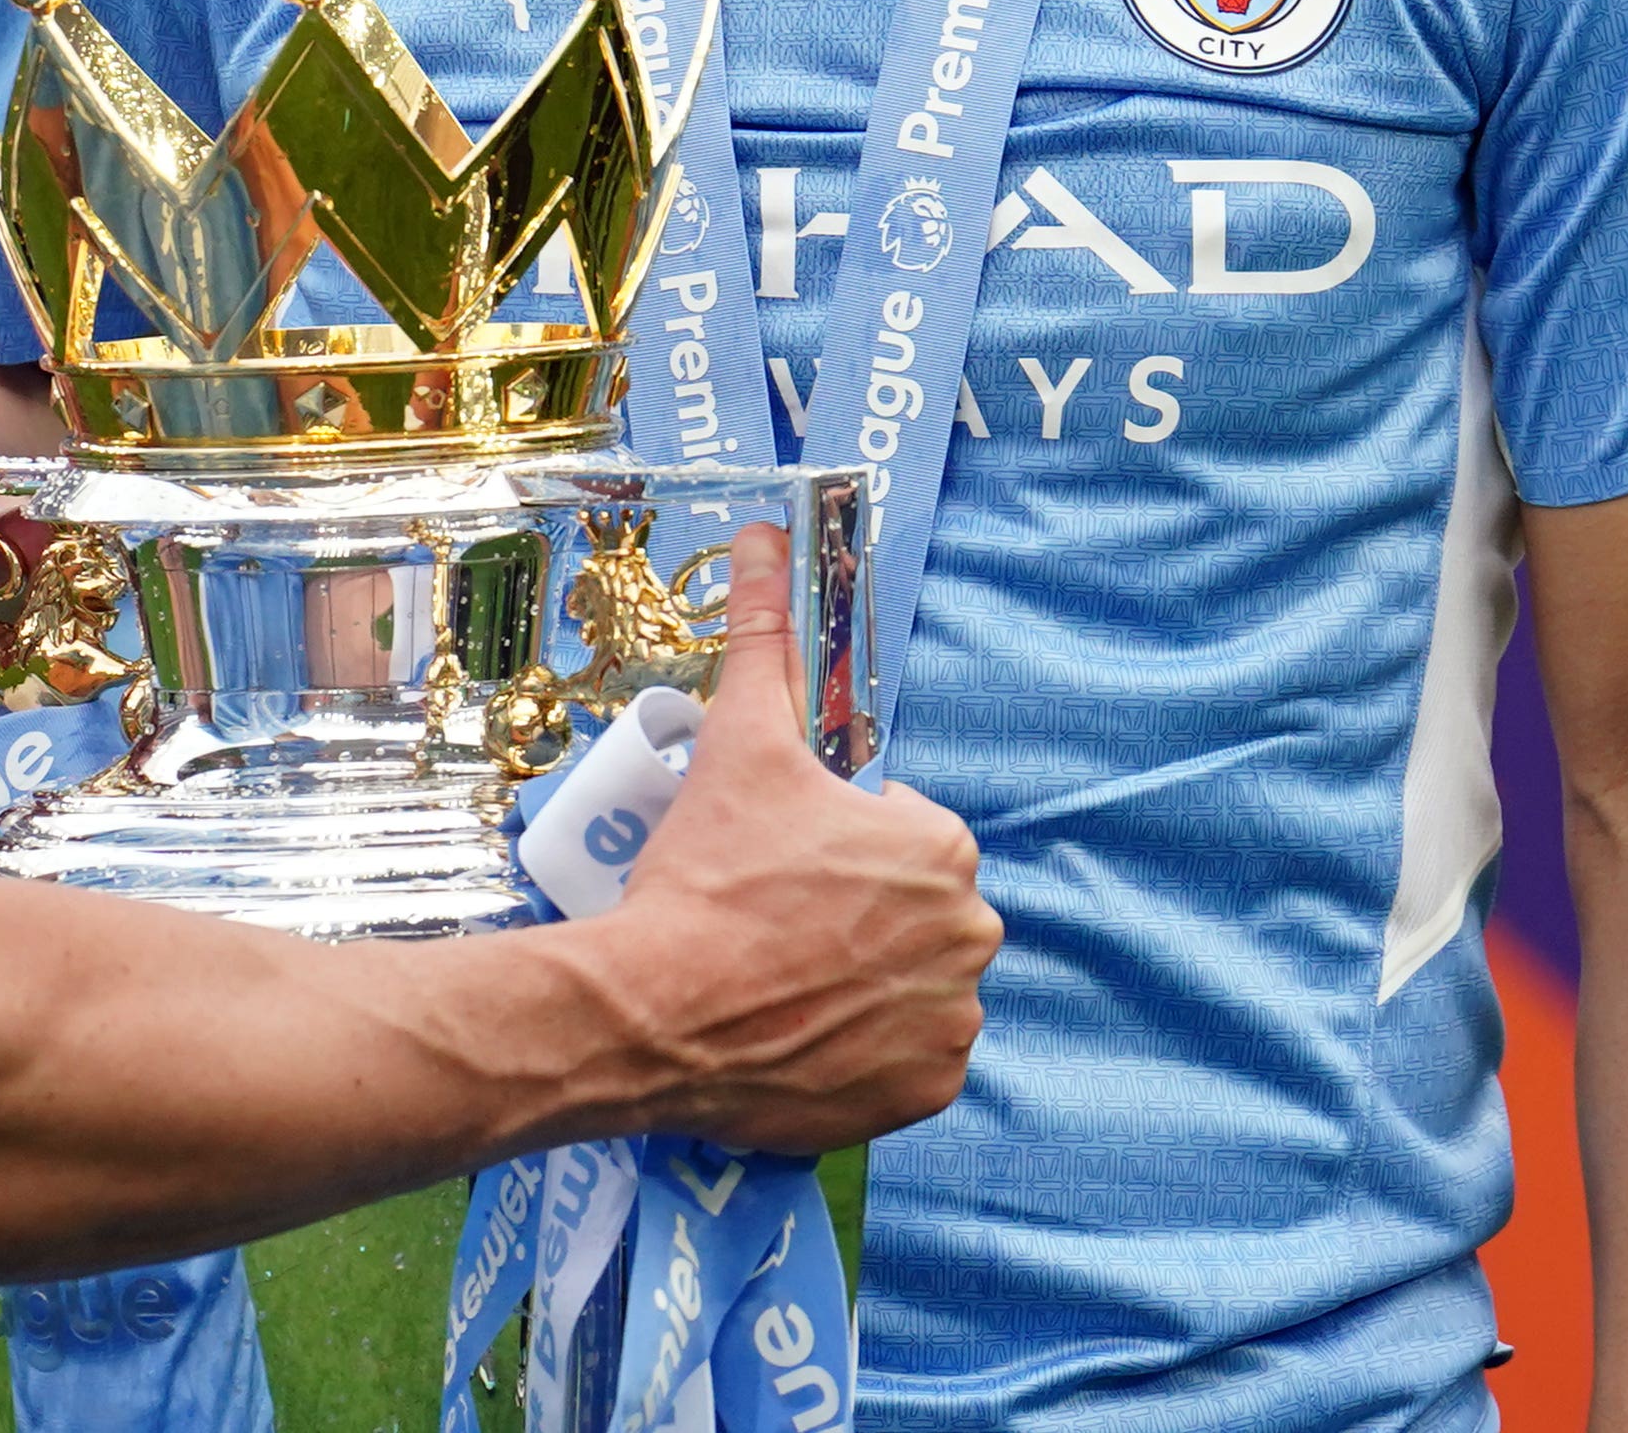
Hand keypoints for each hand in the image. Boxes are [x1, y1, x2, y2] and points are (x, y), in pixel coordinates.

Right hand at [592, 527, 994, 1155]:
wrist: (656, 1010)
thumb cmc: (706, 874)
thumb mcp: (738, 742)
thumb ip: (762, 637)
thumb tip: (765, 535)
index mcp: (941, 845)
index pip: (899, 836)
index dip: (834, 847)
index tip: (777, 867)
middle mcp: (971, 931)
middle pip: (911, 913)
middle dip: (855, 917)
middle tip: (771, 925)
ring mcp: (952, 1020)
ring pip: (912, 987)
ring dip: (867, 985)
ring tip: (782, 982)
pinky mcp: (926, 1092)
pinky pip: (908, 1063)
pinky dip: (869, 1054)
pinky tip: (808, 1036)